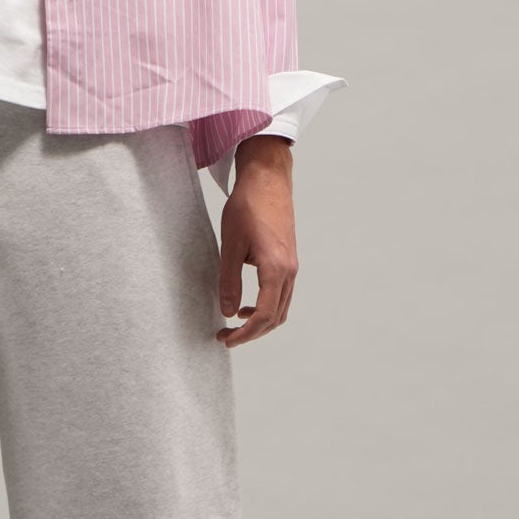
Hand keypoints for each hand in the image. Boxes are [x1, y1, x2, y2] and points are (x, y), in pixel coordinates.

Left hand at [217, 135, 296, 346]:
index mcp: (276, 268)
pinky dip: (267, 306)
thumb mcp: (230, 245)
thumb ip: (229, 281)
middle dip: (252, 333)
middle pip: (275, 317)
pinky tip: (247, 303)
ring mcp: (293, 266)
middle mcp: (290, 271)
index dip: (245, 333)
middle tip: (226, 336)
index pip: (264, 315)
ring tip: (235, 322)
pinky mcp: (290, 260)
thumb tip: (228, 312)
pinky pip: (282, 294)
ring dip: (260, 321)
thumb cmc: (247, 207)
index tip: (226, 338)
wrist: (267, 179)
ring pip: (281, 308)